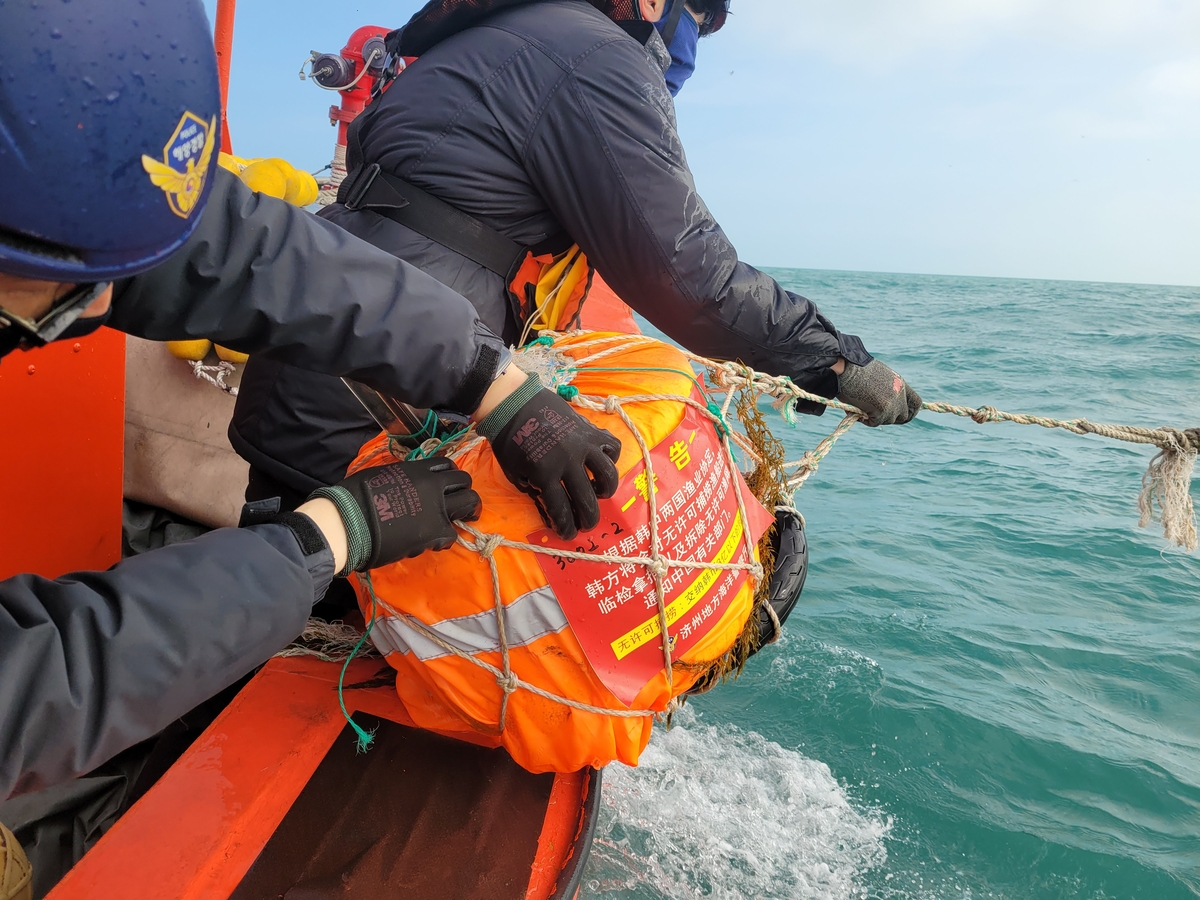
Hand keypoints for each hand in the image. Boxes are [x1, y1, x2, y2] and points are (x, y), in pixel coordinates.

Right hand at [308, 458, 480, 572]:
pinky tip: (435, 542)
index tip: (447, 485)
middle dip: (464, 491)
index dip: (449, 476)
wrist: (350, 522)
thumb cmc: (355, 497)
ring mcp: (437, 507)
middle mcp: (432, 484)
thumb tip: (404, 484)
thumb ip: (401, 478)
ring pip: (469, 503)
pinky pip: (452, 534)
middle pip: (464, 480)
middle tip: (460, 504)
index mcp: (416, 469)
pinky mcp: (435, 531)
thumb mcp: (382, 475)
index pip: (446, 465)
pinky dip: (445, 539)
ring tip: (461, 520)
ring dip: (467, 512)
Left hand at [480, 375, 620, 538]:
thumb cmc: (511, 441)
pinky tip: (600, 463)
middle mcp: (568, 461)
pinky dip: (610, 457)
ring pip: (607, 474)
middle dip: (588, 519)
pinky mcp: (591, 430)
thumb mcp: (515, 474)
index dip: (566, 528)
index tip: (568, 535)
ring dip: (605, 490)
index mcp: (545, 474)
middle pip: (586, 499)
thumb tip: (553, 512)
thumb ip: (535, 493)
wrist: (514, 404)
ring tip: (598, 493)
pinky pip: (612, 446)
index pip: (561, 510)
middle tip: (586, 525)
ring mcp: (583, 444)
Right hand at [836, 359, 921, 425]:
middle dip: (891, 418)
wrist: (847, 366)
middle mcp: (900, 394)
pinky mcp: (881, 411)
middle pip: (904, 416)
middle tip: (877, 416)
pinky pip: (874, 422)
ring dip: (876, 418)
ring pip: (887, 420)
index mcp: (900, 384)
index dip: (910, 412)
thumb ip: (887, 390)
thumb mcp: (880, 376)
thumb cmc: (857, 369)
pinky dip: (865, 420)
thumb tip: (884, 404)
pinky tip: (856, 411)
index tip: (901, 414)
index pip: (916, 404)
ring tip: (862, 408)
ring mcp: (892, 404)